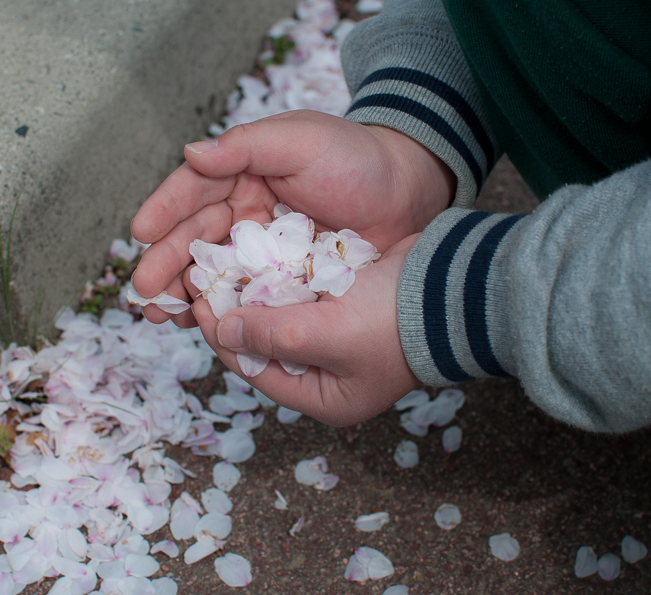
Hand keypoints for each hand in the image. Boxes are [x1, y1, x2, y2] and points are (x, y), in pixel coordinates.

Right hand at [130, 110, 453, 324]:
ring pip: (213, 270)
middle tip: (145, 289)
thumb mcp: (302, 141)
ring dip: (184, 292)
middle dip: (165, 262)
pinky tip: (201, 324)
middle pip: (195, 237)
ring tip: (160, 314)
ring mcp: (262, 248)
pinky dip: (221, 309)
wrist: (410, 195)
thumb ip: (246, 145)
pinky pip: (245, 294)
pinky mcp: (282, 278)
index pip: (194, 190)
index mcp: (243, 171)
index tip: (140, 231)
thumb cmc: (357, 159)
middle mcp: (245, 210)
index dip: (165, 210)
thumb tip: (191, 153)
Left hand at [186, 234, 422, 426]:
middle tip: (206, 279)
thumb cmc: (391, 321)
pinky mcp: (348, 304)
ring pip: (282, 315)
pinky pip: (304, 293)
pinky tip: (260, 254)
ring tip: (225, 263)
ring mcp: (340, 337)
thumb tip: (222, 333)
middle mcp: (329, 372)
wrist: (453, 284)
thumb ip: (271, 336)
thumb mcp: (324, 334)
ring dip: (256, 291)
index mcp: (325, 396)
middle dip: (237, 313)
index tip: (197, 302)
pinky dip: (283, 277)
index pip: (256, 371)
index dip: (223, 338)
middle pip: (266, 344)